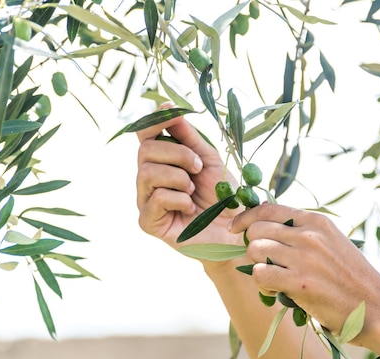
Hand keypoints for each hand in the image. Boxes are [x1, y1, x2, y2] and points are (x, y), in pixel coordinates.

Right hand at [136, 107, 241, 249]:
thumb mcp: (209, 160)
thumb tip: (166, 107)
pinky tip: (190, 209)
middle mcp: (148, 179)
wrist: (234, 231)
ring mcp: (145, 201)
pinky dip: (179, 199)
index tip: (170, 111)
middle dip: (178, 154)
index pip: (146, 135)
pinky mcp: (148, 222)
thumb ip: (188, 137)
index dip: (155, 121)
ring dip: (179, 177)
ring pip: (147, 173)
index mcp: (161, 161)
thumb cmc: (222, 196)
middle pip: (145, 150)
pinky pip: (156, 198)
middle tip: (199, 168)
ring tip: (194, 190)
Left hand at [230, 204, 379, 342]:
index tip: (235, 228)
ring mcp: (304, 257)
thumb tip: (266, 230)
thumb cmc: (354, 280)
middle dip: (253, 246)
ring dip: (257, 266)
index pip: (268, 208)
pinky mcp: (300, 283)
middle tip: (265, 263)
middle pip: (256, 229)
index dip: (245, 218)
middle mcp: (309, 235)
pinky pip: (260, 275)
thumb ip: (304, 234)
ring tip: (273, 279)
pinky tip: (277, 292)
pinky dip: (262, 285)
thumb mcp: (333, 244)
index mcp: (317, 221)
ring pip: (254, 250)